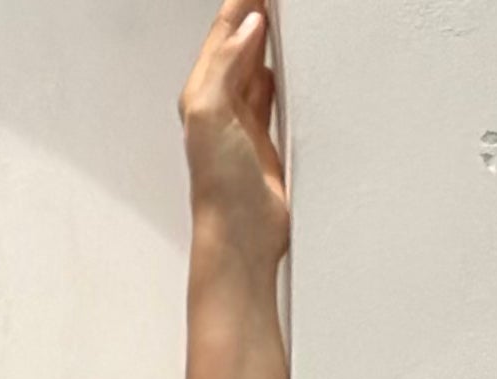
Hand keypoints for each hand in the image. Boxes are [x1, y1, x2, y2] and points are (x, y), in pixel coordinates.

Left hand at [180, 2, 287, 273]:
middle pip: (241, 39)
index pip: (225, 29)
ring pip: (259, 60)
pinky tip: (292, 55)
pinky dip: (283, 66)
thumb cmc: (221, 189)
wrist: (242, 238)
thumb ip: (223, 65)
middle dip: (255, 9)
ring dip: (270, 33)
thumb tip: (247, 25)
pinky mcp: (268, 137)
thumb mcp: (210, 115)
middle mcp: (222, 102)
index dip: (242, 1)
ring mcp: (245, 120)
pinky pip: (276, 88)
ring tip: (286, 8)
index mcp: (203, 92)